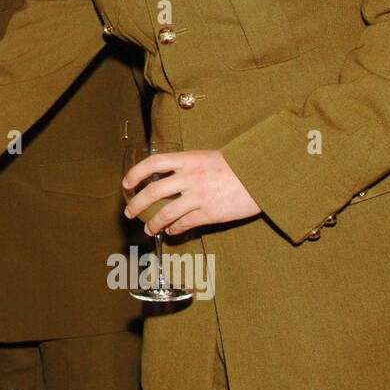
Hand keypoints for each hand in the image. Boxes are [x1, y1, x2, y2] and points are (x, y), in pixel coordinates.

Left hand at [122, 149, 260, 234]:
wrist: (263, 175)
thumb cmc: (237, 165)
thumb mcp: (208, 157)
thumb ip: (187, 167)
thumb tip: (166, 178)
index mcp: (189, 159)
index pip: (153, 163)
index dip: (135, 173)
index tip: (126, 183)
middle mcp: (190, 177)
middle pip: (153, 191)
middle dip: (136, 204)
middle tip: (129, 212)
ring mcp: (199, 196)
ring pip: (166, 213)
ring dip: (153, 223)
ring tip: (148, 228)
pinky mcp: (210, 213)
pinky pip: (184, 224)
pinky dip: (174, 229)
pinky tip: (171, 231)